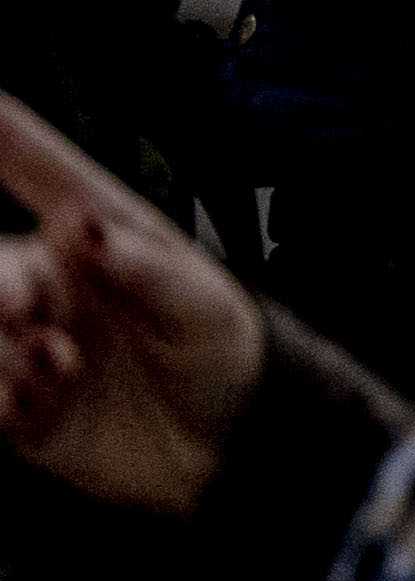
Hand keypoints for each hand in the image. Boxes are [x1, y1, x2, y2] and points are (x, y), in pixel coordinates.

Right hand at [0, 83, 257, 517]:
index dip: (12, 138)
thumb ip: (146, 267)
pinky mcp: (21, 410)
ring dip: (1, 348)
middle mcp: (54, 285)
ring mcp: (32, 345)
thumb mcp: (205, 303)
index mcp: (101, 241)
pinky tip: (38, 400)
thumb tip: (85, 228)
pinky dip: (4, 397)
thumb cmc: (221, 351)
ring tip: (57, 361)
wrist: (226, 442)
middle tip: (24, 302)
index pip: (48, 178)